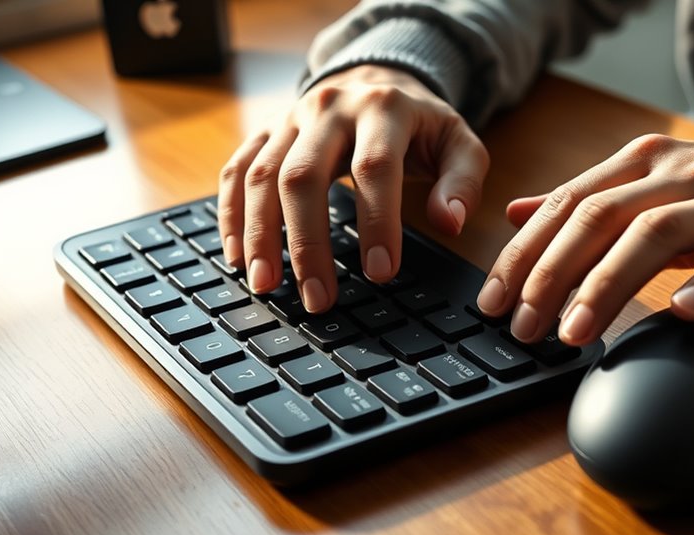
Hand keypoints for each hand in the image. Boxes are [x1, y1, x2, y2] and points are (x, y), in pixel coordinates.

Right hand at [218, 65, 488, 311]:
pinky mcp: (266, 132)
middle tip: (317, 298)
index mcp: (384, 109)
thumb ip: (462, 182)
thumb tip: (451, 223)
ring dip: (259, 235)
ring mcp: (290, 119)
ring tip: (266, 285)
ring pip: (261, 176)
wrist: (378, 77)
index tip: (381, 273)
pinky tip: (236, 254)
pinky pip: (236, 170)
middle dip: (308, 243)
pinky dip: (231, 213)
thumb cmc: (421, 124)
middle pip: (303, 176)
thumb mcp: (458, 142)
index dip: (377, 222)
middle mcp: (329, 109)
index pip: (374, 168)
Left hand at [475, 133, 693, 344]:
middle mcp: (682, 170)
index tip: (495, 299)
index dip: (526, 251)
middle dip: (554, 273)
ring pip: (660, 233)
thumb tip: (518, 211)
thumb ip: (589, 199)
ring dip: (611, 283)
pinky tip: (681, 312)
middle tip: (526, 325)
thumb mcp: (654, 187)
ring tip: (578, 330)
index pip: (569, 203)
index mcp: (644, 162)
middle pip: (604, 217)